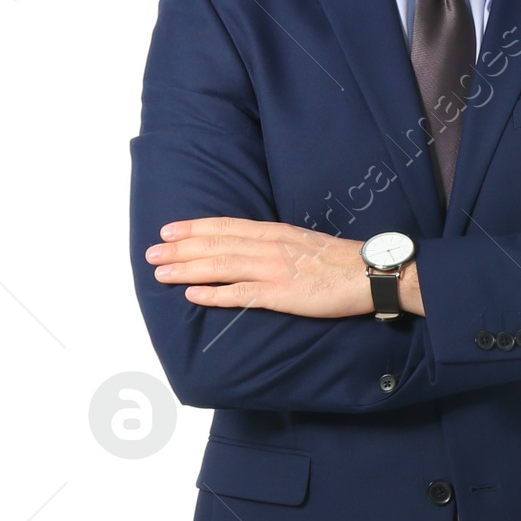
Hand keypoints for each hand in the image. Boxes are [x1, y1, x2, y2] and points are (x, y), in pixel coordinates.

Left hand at [146, 218, 376, 318]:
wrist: (368, 273)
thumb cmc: (338, 260)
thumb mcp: (302, 241)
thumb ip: (274, 243)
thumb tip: (250, 248)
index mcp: (273, 232)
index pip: (225, 226)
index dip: (194, 227)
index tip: (168, 229)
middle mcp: (268, 246)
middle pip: (215, 245)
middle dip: (180, 248)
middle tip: (152, 252)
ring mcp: (273, 270)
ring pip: (221, 266)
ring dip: (187, 269)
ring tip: (161, 272)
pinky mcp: (281, 295)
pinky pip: (241, 294)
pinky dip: (214, 294)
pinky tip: (193, 295)